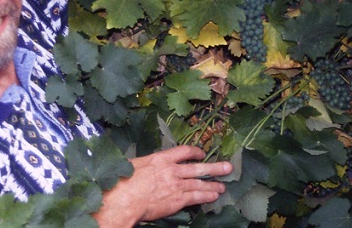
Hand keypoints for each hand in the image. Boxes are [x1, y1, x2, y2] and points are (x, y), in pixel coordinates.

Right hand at [93, 145, 232, 226]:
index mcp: (161, 158)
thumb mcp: (136, 165)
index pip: (183, 151)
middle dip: (215, 167)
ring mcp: (176, 185)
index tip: (202, 153)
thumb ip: (148, 165)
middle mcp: (172, 170)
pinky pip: (196, 197)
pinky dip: (206, 196)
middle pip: (198, 167)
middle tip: (228, 167)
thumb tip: (148, 167)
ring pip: (200, 183)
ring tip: (222, 186)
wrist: (124, 199)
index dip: (195, 152)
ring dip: (213, 185)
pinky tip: (213, 196)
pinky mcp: (177, 200)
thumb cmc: (123, 182)